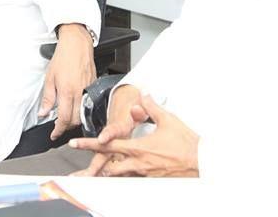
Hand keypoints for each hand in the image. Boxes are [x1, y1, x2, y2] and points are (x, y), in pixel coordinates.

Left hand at [38, 23, 95, 139]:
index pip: (63, 119)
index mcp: (67, 91)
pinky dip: (82, 109)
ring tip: (66, 117)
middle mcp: (80, 93)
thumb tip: (43, 113)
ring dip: (74, 119)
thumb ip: (47, 98)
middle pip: (75, 120)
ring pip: (83, 114)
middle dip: (66, 127)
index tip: (53, 134)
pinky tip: (75, 106)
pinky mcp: (94, 86)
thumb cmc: (63, 57)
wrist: (76, 44)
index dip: (58, 130)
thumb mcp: (49, 78)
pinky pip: (89, 103)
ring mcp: (88, 90)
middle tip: (58, 126)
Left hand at [70, 94, 199, 177]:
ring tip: (92, 177)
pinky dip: (124, 179)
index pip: (108, 145)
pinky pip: (134, 180)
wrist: (203, 162)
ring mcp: (145, 174)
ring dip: (106, 175)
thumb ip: (151, 107)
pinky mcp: (153, 180)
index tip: (74, 144)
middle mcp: (138, 164)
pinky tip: (119, 178)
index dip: (89, 144)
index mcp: (138, 148)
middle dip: (91, 169)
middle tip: (77, 172)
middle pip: (108, 167)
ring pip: (119, 176)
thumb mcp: (167, 119)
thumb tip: (142, 96)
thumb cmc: (187, 143)